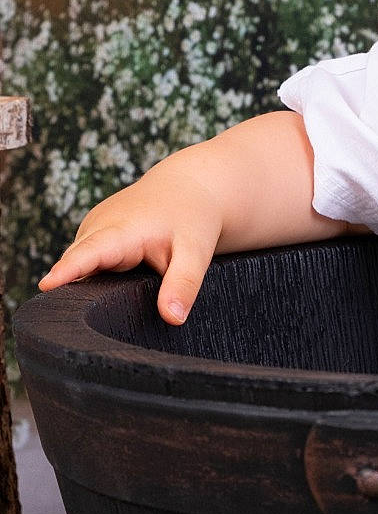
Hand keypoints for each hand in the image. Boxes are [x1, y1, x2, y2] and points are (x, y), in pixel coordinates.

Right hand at [38, 156, 222, 325]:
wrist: (185, 188)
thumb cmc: (191, 218)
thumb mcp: (196, 252)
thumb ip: (184, 284)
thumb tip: (173, 318)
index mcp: (122, 229)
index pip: (89, 252)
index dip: (68, 271)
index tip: (46, 286)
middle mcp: (98, 226)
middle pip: (75, 264)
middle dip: (68, 290)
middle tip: (71, 326)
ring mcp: (91, 228)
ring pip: (78, 264)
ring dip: (81, 285)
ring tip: (89, 310)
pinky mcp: (92, 234)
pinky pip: (83, 260)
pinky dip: (89, 276)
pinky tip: (103, 291)